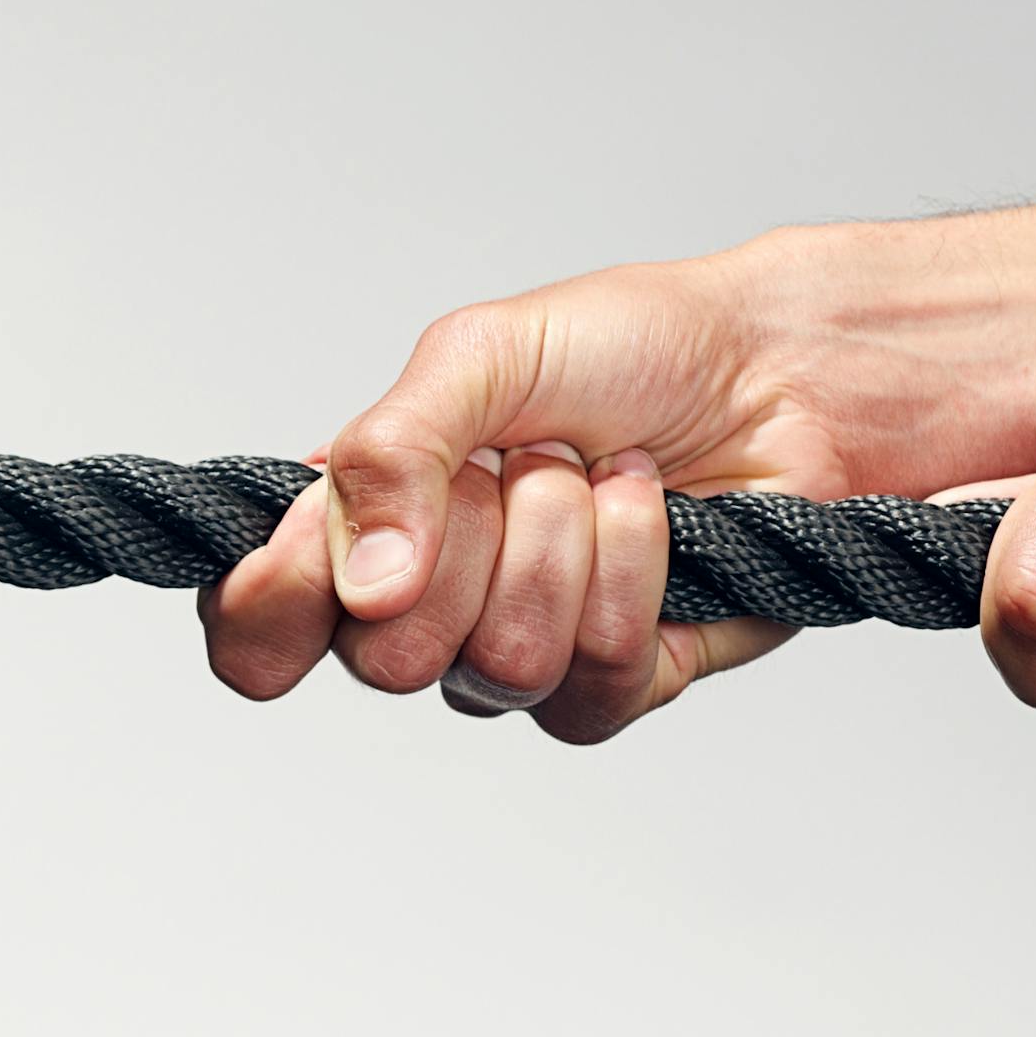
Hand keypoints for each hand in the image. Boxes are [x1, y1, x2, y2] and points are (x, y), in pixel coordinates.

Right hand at [202, 245, 1005, 742]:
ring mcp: (516, 650)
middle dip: (465, 545)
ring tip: (593, 479)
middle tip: (514, 466)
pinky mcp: (614, 683)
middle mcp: (423, 605)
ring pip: (497, 668)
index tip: (329, 559)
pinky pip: (590, 688)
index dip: (271, 610)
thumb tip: (363, 583)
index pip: (256, 623)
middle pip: (383, 657)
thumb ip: (388, 452)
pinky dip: (632, 581)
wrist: (779, 370)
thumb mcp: (477, 357)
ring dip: (561, 548)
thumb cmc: (623, 348)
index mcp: (360, 525)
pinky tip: (649, 519)